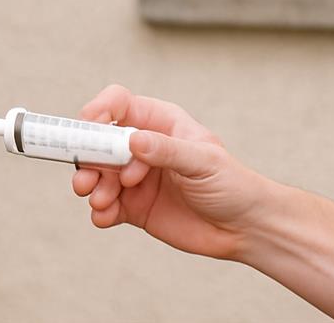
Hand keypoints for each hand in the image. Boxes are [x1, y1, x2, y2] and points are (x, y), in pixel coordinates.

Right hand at [71, 84, 271, 259]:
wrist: (246, 229)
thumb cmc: (233, 185)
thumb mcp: (203, 161)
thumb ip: (167, 150)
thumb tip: (131, 139)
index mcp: (159, 123)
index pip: (119, 104)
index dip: (99, 110)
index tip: (89, 126)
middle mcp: (142, 146)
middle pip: (99, 141)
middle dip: (88, 157)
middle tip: (86, 176)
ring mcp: (134, 177)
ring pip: (98, 174)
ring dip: (91, 185)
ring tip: (101, 200)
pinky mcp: (133, 206)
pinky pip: (105, 205)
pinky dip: (99, 211)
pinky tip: (105, 217)